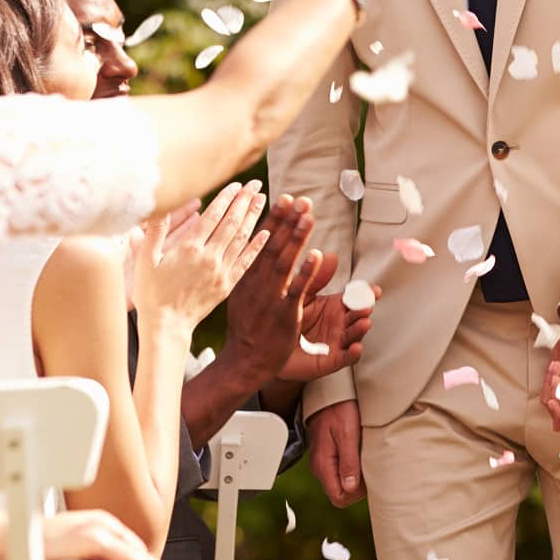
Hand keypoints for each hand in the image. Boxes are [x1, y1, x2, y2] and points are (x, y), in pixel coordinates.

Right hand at [133, 181, 266, 335]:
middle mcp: (209, 257)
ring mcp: (221, 271)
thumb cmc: (151, 293)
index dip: (227, 197)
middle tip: (255, 184)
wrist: (167, 326)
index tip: (237, 184)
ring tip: (262, 199)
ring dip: (254, 217)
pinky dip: (257, 246)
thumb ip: (155, 232)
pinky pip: (246, 261)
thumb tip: (159, 207)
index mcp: (189, 248)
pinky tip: (267, 232)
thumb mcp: (146, 261)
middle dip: (244, 201)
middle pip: (232, 222)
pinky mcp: (228, 284)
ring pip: (242, 238)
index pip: (213, 215)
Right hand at [221, 195, 333, 384]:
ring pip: (284, 263)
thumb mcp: (243, 294)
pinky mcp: (283, 314)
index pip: (260, 242)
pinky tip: (316, 255)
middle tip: (301, 199)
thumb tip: (263, 248)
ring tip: (308, 216)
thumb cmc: (246, 328)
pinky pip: (296, 290)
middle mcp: (256, 283)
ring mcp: (269, 298)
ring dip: (296, 238)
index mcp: (245, 277)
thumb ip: (253, 270)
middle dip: (287, 221)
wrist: (243, 361)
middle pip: (273, 246)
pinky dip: (306, 272)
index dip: (273, 219)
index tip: (283, 198)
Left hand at [278, 277, 375, 382]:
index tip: (375, 290)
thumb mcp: (300, 294)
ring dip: (361, 329)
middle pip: (357, 315)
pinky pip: (345, 358)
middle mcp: (341, 323)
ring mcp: (338, 342)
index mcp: (336, 306)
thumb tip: (331, 255)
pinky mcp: (331, 361)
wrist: (271, 345)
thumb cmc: (287, 317)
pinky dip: (353, 354)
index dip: (366, 294)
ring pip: (354, 335)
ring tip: (364, 322)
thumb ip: (315, 278)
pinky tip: (357, 348)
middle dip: (364, 310)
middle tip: (367, 305)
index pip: (355, 298)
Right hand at [307, 398, 364, 505]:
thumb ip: (348, 462)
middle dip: (358, 487)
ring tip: (367, 458)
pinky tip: (361, 454)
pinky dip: (353, 468)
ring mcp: (323, 461)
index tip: (368, 478)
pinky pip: (340, 470)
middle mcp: (320, 466)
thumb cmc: (339, 409)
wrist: (329, 391)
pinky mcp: (328, 454)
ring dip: (356, 477)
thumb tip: (350, 488)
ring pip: (341, 482)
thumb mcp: (347, 434)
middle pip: (340, 492)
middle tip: (371, 468)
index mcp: (323, 464)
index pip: (338, 498)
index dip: (356, 495)